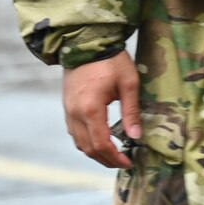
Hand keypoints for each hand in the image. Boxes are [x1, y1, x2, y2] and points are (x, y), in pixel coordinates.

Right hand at [63, 51, 141, 169]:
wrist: (86, 42)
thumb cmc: (111, 60)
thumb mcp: (129, 83)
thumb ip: (131, 112)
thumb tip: (136, 137)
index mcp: (91, 109)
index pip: (101, 144)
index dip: (115, 157)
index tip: (129, 162)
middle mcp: (75, 113)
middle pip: (88, 148)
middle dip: (106, 159)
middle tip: (123, 162)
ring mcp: (68, 110)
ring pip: (79, 142)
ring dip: (95, 152)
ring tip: (114, 154)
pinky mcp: (67, 106)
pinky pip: (74, 132)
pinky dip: (87, 141)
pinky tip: (101, 140)